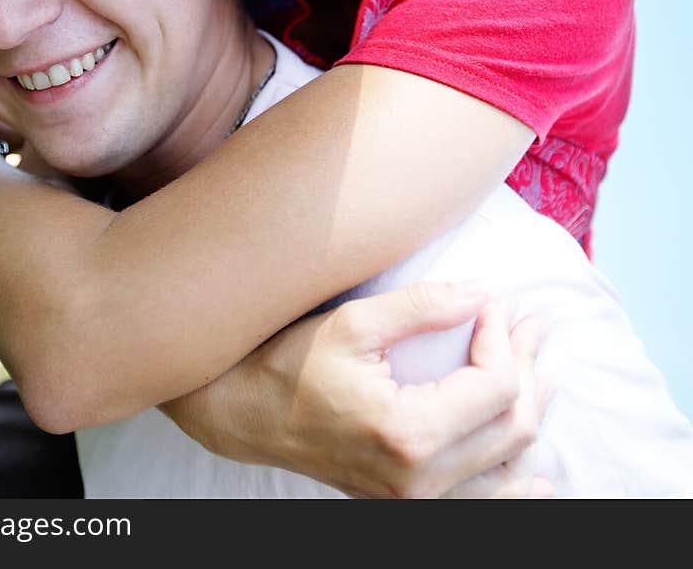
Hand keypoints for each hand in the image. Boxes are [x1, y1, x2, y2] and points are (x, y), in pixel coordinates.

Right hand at [162, 282, 549, 498]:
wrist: (246, 416)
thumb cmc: (292, 365)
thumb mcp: (353, 323)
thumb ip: (423, 306)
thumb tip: (483, 291)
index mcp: (409, 433)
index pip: (495, 385)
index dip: (504, 336)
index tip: (495, 300)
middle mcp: (421, 479)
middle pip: (512, 424)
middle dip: (530, 365)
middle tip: (534, 321)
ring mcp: (417, 500)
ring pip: (507, 463)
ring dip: (534, 412)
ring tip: (548, 371)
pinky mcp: (410, 504)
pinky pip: (483, 502)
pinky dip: (515, 482)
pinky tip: (537, 473)